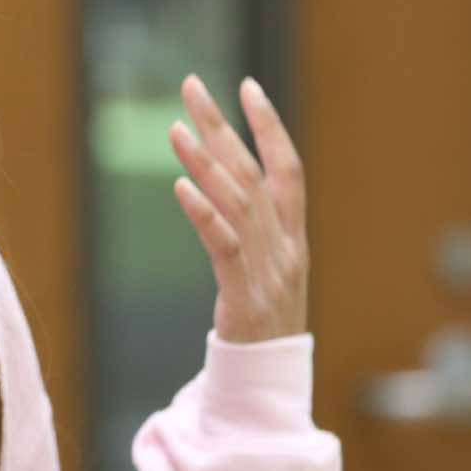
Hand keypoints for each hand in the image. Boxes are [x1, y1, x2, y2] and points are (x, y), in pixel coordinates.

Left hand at [167, 75, 309, 343]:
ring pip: (237, 204)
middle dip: (222, 126)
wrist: (268, 386)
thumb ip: (256, 228)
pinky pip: (224, 247)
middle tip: (191, 86)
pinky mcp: (244, 298)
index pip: (288, 169)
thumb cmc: (263, 324)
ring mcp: (268, 272)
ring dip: (205, 162)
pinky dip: (204, 213)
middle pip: (253, 174)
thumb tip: (224, 179)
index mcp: (294, 238)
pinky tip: (181, 187)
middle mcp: (285, 248)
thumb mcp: (269, 270)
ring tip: (175, 128)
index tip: (246, 85)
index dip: (270, 126)